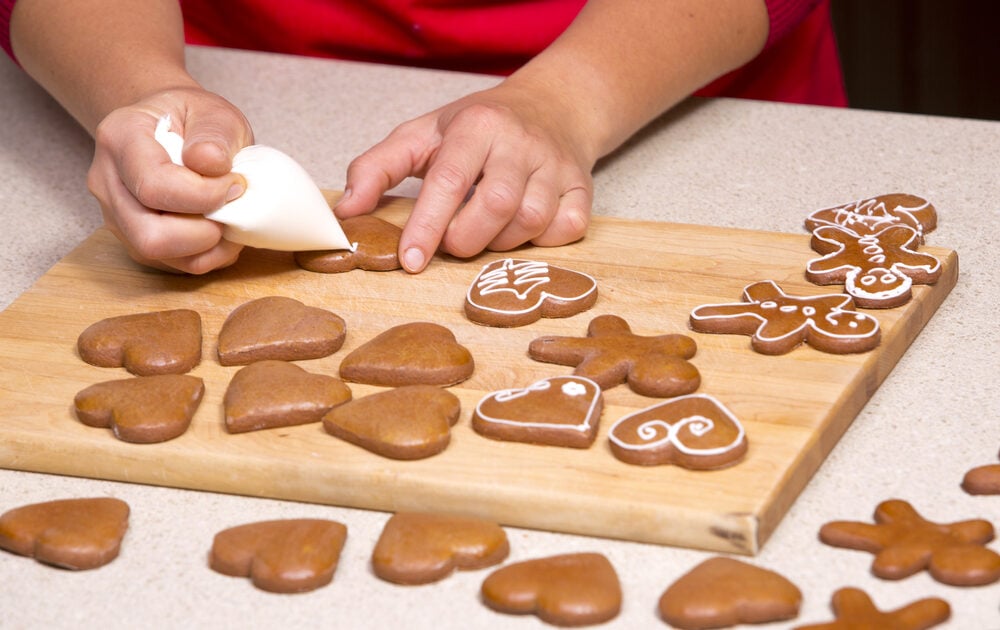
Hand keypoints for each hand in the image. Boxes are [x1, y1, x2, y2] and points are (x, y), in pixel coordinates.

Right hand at [86, 87, 253, 273]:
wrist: (172, 127)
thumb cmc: (192, 119)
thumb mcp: (212, 111)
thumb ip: (215, 133)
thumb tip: (212, 165)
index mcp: (120, 138)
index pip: (155, 186)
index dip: (205, 195)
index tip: (236, 184)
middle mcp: (107, 181)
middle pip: (148, 235)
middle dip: (203, 233)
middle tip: (233, 210)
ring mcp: (115, 215)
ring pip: (157, 255)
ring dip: (207, 248)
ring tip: (231, 221)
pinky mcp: (132, 239)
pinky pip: (169, 264)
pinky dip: (204, 256)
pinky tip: (220, 231)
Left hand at [336, 81, 593, 272]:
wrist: (554, 106)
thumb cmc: (479, 128)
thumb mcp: (423, 134)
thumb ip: (376, 168)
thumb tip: (345, 212)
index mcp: (477, 125)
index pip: (448, 180)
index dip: (426, 226)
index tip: (410, 261)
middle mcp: (521, 142)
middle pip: (494, 206)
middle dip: (465, 239)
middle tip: (453, 241)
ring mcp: (557, 166)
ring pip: (530, 223)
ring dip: (500, 242)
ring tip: (486, 228)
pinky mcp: (584, 189)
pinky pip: (565, 230)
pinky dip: (541, 241)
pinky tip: (522, 228)